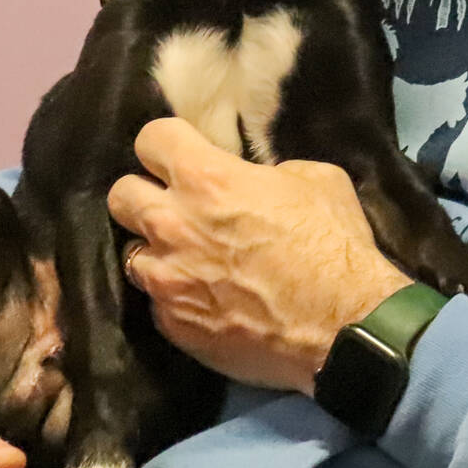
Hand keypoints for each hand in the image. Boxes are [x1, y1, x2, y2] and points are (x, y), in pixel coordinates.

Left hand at [107, 118, 410, 394]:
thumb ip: (268, 173)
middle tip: (175, 206)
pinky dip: (176, 298)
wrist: (347, 329)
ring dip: (157, 251)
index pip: (149, 138)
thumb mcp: (315, 180)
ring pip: (131, 253)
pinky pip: (156, 302)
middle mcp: (173, 224)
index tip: (182, 156)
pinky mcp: (172, 325)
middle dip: (144, 195)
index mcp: (206, 179)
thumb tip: (255, 181)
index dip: (167, 145)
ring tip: (188, 260)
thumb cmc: (336, 247)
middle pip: (120, 194)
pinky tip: (206, 300)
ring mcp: (167, 279)